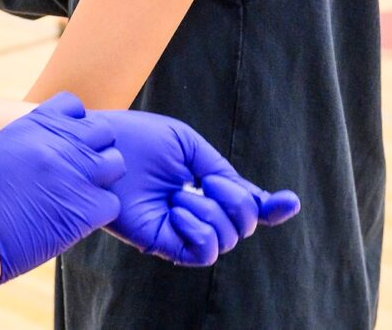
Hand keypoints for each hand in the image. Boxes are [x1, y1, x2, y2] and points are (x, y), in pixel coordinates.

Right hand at [0, 93, 125, 283]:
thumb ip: (24, 142)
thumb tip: (39, 150)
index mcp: (33, 124)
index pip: (73, 106)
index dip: (74, 124)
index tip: (66, 143)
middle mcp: (58, 143)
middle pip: (101, 133)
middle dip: (94, 149)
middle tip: (79, 171)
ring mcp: (74, 173)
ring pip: (114, 164)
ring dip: (101, 179)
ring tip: (80, 196)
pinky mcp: (83, 209)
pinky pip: (110, 203)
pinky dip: (99, 212)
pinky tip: (77, 219)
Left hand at [98, 108, 300, 265]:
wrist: (101, 145)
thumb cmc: (138, 139)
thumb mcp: (190, 147)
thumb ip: (225, 172)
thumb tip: (267, 202)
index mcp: (205, 186)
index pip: (247, 206)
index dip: (272, 208)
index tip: (289, 201)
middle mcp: (197, 210)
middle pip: (244, 224)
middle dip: (237, 201)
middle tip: (206, 180)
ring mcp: (180, 229)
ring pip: (227, 240)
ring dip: (213, 212)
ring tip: (182, 194)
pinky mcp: (162, 243)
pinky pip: (202, 253)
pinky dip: (200, 231)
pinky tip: (178, 211)